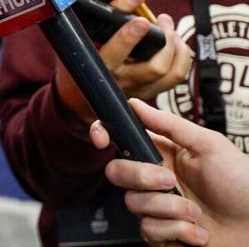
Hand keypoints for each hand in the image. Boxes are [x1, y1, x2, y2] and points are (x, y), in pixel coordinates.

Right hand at [55, 0, 192, 123]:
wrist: (79, 101)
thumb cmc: (78, 64)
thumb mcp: (77, 43)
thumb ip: (98, 19)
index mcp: (100, 70)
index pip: (115, 53)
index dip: (129, 35)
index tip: (141, 18)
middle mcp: (123, 84)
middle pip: (155, 67)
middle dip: (165, 40)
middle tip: (162, 18)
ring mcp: (140, 92)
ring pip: (172, 74)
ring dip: (178, 48)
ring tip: (170, 28)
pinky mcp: (152, 93)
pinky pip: (176, 77)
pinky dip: (182, 57)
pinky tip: (176, 43)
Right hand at [90, 99, 248, 246]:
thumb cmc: (241, 183)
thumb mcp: (209, 145)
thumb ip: (170, 124)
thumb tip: (135, 104)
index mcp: (161, 152)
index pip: (119, 138)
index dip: (103, 134)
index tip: (102, 139)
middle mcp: (153, 179)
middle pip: (117, 172)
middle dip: (141, 177)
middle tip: (169, 180)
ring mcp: (156, 208)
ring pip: (134, 204)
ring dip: (169, 208)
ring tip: (196, 213)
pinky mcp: (162, 235)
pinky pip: (149, 231)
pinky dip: (177, 231)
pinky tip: (199, 232)